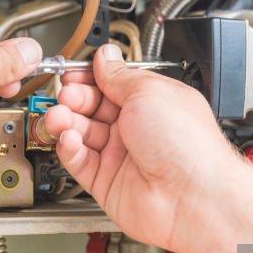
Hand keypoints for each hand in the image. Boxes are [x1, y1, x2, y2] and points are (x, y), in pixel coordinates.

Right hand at [45, 43, 242, 251]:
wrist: (192, 196)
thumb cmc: (187, 145)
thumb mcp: (149, 92)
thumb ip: (119, 76)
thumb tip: (105, 57)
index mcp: (152, 103)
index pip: (111, 85)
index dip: (90, 78)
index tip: (74, 74)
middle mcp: (137, 129)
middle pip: (92, 108)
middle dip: (75, 99)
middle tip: (67, 95)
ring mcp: (122, 157)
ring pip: (82, 134)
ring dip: (67, 122)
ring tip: (60, 117)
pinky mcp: (107, 183)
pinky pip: (80, 161)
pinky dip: (70, 148)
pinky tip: (70, 139)